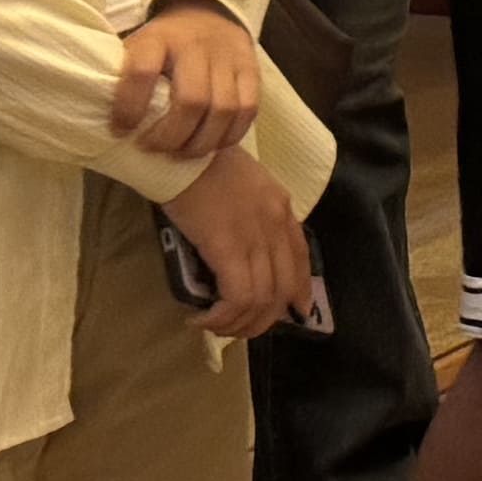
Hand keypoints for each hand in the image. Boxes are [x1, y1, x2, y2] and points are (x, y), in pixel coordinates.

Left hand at [110, 0, 265, 169]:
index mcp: (157, 38)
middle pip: (191, 100)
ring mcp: (228, 57)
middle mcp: (196, 45)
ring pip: (224, 110)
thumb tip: (90, 118)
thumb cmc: (160, 42)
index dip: (129, 107)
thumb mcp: (134, 46)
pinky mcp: (252, 70)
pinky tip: (211, 145)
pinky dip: (230, 136)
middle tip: (153, 149)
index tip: (120, 131)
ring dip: (201, 142)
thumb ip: (119, 76)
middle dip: (171, 136)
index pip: (142, 72)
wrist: (206, 11)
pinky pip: (248, 110)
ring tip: (181, 154)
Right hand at [165, 146, 321, 341]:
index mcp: (281, 206)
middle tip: (238, 329)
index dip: (299, 290)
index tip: (295, 311)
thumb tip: (243, 248)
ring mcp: (256, 235)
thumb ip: (251, 213)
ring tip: (215, 327)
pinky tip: (204, 319)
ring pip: (262, 298)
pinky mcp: (229, 246)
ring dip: (239, 323)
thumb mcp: (241, 185)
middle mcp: (276, 223)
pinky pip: (239, 296)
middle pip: (283, 287)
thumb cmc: (200, 163)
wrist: (179, 151)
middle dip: (264, 319)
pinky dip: (224, 316)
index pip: (301, 257)